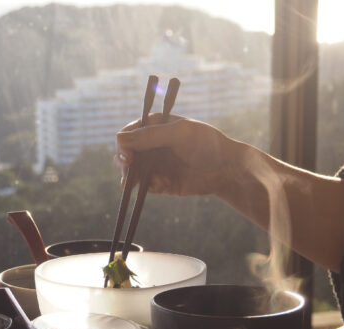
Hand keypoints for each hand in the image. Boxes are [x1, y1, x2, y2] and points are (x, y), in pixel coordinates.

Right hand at [114, 114, 240, 198]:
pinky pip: (146, 186)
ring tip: (156, 181)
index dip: (123, 145)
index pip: (128, 134)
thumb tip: (118, 138)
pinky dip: (152, 187)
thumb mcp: (178, 134)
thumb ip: (149, 136)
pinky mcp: (160, 181)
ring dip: (138, 179)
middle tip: (130, 173)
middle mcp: (151, 145)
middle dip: (126, 165)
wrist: (226, 169)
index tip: (128, 157)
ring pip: (132, 173)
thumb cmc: (206, 144)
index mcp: (154, 126)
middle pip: (125, 155)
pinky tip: (166, 184)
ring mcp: (155, 164)